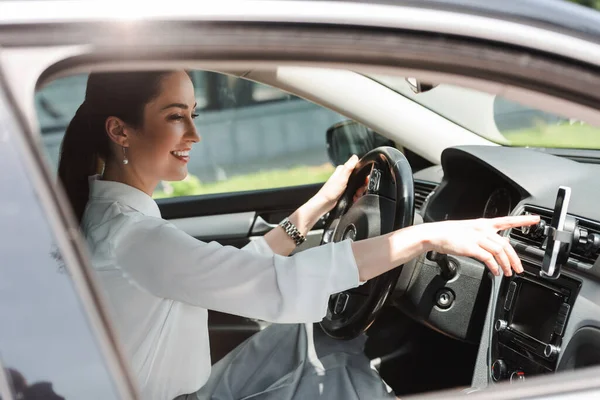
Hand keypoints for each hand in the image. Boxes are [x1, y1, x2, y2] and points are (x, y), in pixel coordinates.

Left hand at [311, 155, 359, 213]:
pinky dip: (356, 195)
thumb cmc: (330, 192)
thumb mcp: (341, 178)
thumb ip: (348, 167)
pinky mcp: (345, 190)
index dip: (363, 175)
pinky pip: (355, 191)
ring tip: (355, 196)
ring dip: (359, 192)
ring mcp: (345, 183)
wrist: (324, 203)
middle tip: (358, 191)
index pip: (358, 168)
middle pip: (359, 178)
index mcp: (343, 170)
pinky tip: (354, 198)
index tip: (364, 182)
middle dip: (361, 186)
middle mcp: (344, 175)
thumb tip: (355, 157)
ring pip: (358, 186)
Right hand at [421, 215, 540, 275]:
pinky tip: (496, 271)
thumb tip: (503, 242)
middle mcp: (482, 230)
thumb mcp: (471, 231)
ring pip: (499, 251)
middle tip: (519, 268)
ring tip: (508, 272)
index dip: (522, 220)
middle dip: (515, 258)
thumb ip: (488, 236)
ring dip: (506, 264)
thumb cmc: (450, 233)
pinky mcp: (471, 247)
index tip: (536, 219)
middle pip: (506, 243)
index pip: (507, 220)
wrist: (434, 234)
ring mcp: (477, 238)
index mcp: (484, 224)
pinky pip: (488, 258)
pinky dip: (494, 266)